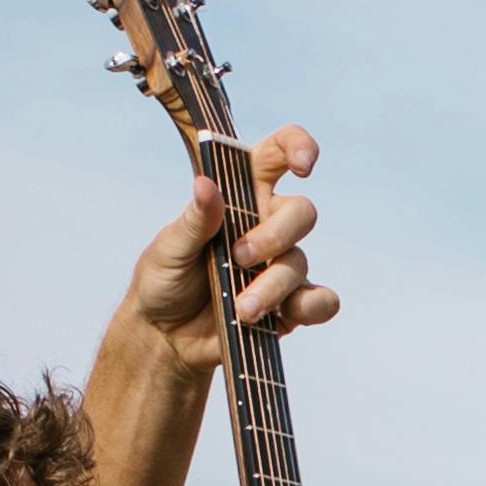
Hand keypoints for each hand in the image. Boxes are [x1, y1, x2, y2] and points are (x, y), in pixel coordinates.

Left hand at [134, 122, 336, 368]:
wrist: (163, 338)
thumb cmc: (163, 282)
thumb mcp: (168, 248)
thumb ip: (194, 220)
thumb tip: (206, 184)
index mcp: (239, 196)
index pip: (277, 155)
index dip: (297, 147)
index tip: (302, 166)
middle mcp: (266, 226)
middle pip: (300, 212)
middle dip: (275, 235)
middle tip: (239, 257)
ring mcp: (279, 267)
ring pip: (300, 262)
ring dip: (272, 286)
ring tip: (241, 309)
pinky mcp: (288, 307)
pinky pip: (321, 301)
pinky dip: (312, 306)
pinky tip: (283, 316)